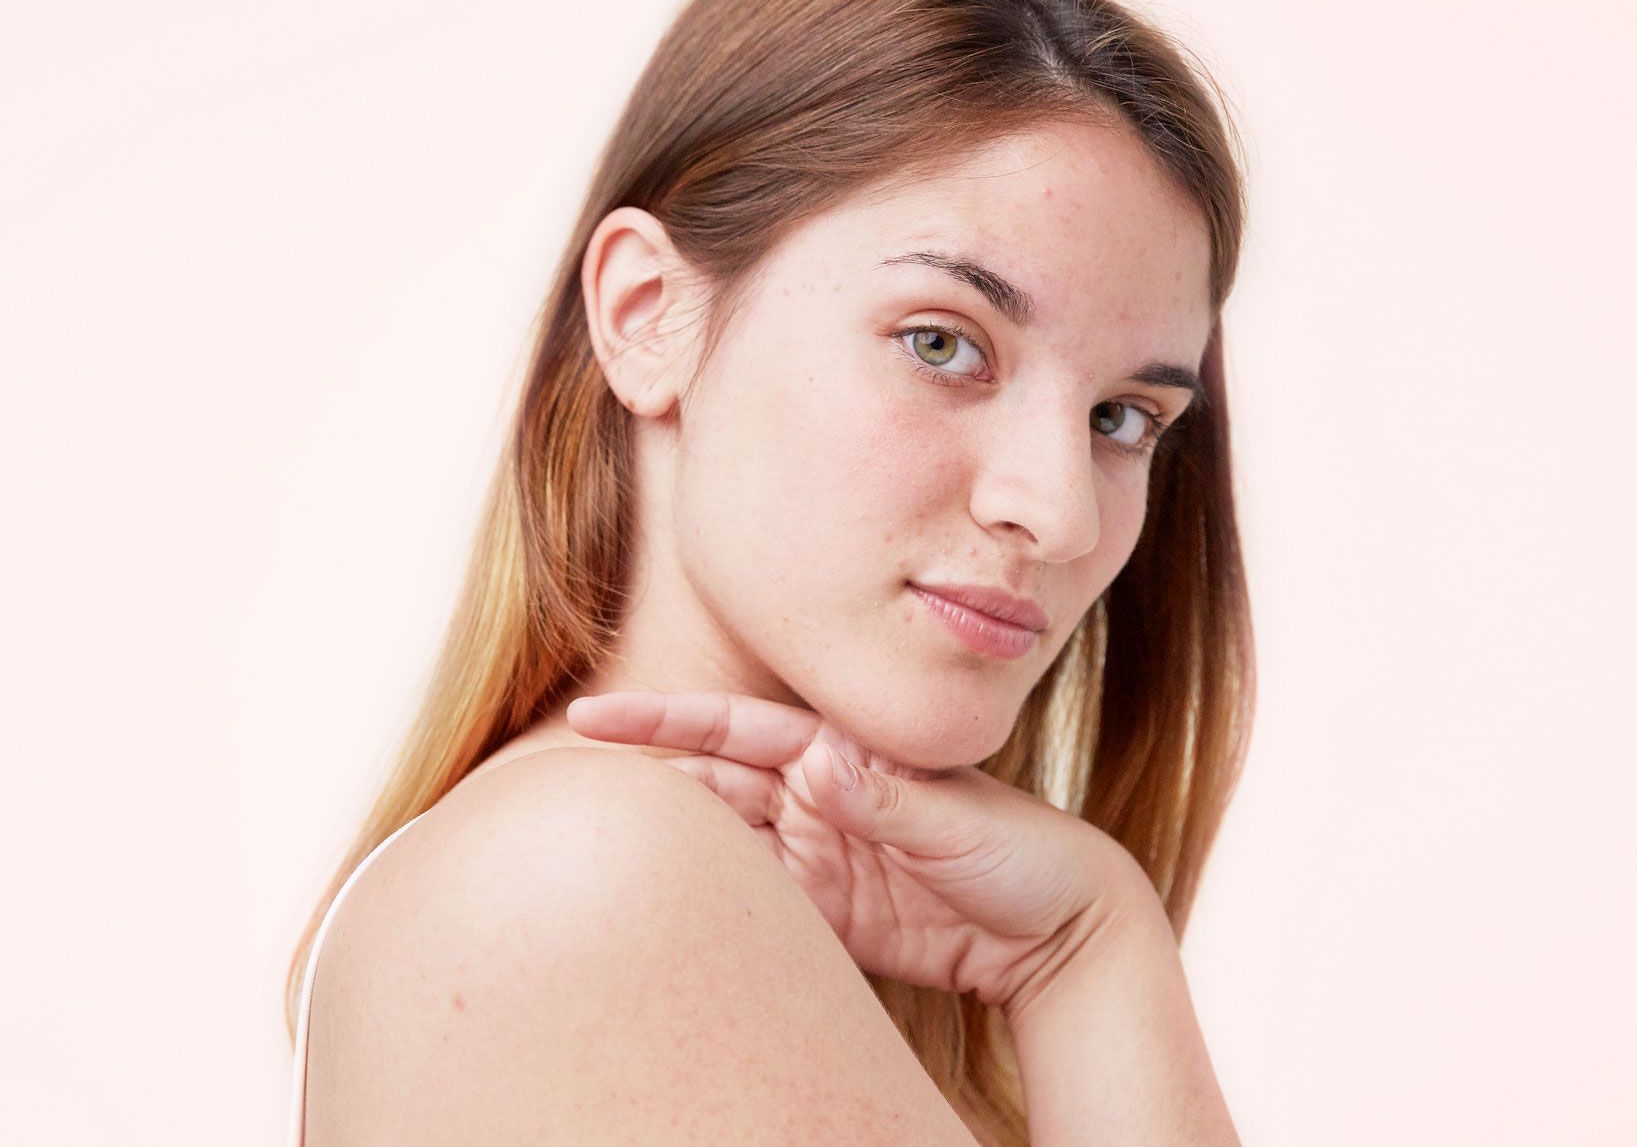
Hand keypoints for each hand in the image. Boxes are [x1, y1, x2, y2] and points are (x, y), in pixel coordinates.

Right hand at [566, 690, 1143, 1011]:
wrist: (1060, 929)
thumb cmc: (1021, 854)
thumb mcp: (957, 821)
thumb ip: (884, 796)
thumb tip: (814, 764)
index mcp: (841, 754)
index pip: (735, 730)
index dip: (664, 721)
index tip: (592, 716)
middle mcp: (817, 797)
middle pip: (710, 785)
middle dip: (645, 782)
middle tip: (565, 793)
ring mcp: (815, 855)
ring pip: (720, 845)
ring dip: (670, 846)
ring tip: (595, 851)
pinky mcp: (823, 915)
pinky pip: (754, 907)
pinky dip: (713, 908)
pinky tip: (666, 913)